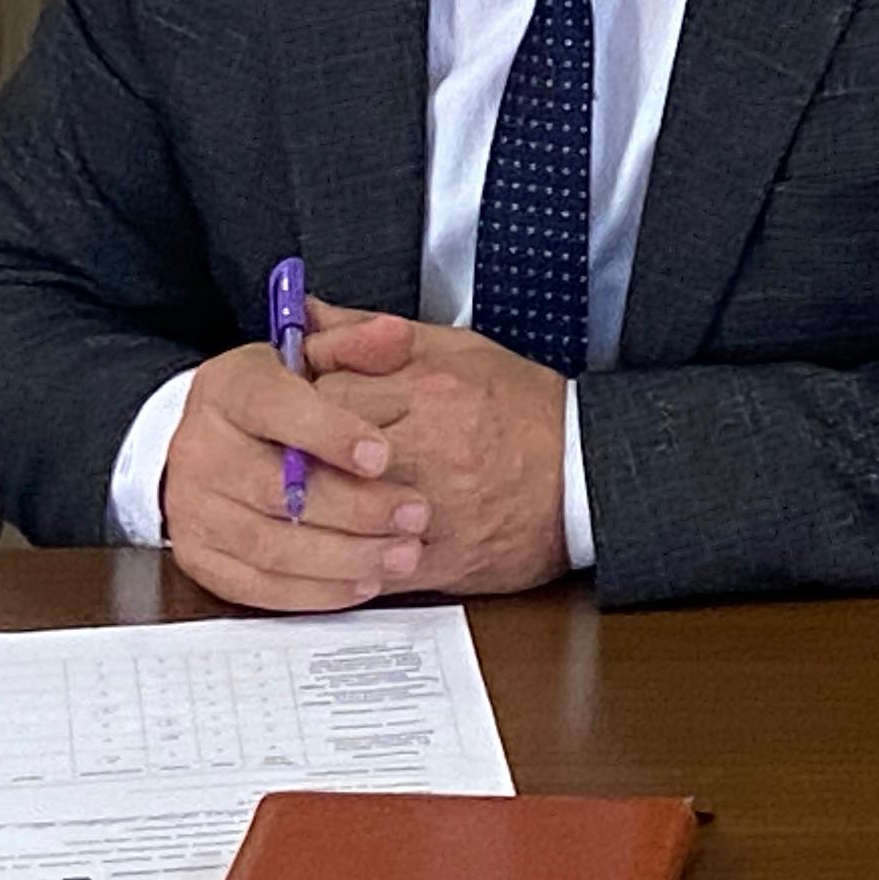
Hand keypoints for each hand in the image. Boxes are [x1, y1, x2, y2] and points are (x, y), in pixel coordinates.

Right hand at [156, 342, 429, 612]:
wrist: (214, 442)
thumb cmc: (277, 399)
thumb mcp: (312, 355)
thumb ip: (357, 343)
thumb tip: (394, 336)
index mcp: (227, 388)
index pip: (273, 407)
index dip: (330, 432)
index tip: (383, 454)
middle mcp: (199, 449)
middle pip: (275, 489)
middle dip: (354, 507)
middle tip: (415, 514)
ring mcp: (194, 508)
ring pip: (271, 545)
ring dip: (344, 556)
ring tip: (403, 553)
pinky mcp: (200, 557)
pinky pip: (258, 585)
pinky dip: (314, 590)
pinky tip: (362, 582)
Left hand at [300, 303, 573, 597]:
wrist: (585, 473)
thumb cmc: (523, 408)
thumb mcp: (455, 348)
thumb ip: (374, 332)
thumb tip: (310, 313)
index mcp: (429, 389)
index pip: (327, 393)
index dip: (302, 403)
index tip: (300, 409)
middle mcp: (428, 446)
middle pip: (323, 455)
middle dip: (299, 458)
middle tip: (293, 458)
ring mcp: (433, 507)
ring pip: (339, 515)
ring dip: (314, 512)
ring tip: (311, 501)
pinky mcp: (440, 558)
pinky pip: (369, 566)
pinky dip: (343, 561)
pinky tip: (336, 547)